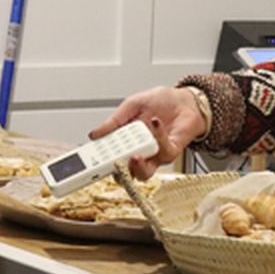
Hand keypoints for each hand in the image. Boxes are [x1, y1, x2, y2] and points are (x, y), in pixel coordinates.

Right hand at [90, 87, 206, 178]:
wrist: (185, 100)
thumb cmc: (160, 103)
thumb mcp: (131, 105)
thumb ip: (114, 121)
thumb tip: (95, 134)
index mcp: (126, 141)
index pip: (109, 158)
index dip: (98, 163)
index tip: (89, 162)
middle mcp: (139, 151)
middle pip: (124, 172)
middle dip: (117, 170)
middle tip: (111, 162)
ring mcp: (154, 155)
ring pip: (143, 173)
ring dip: (137, 166)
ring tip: (133, 155)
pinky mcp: (170, 152)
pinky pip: (162, 150)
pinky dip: (158, 135)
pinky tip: (154, 121)